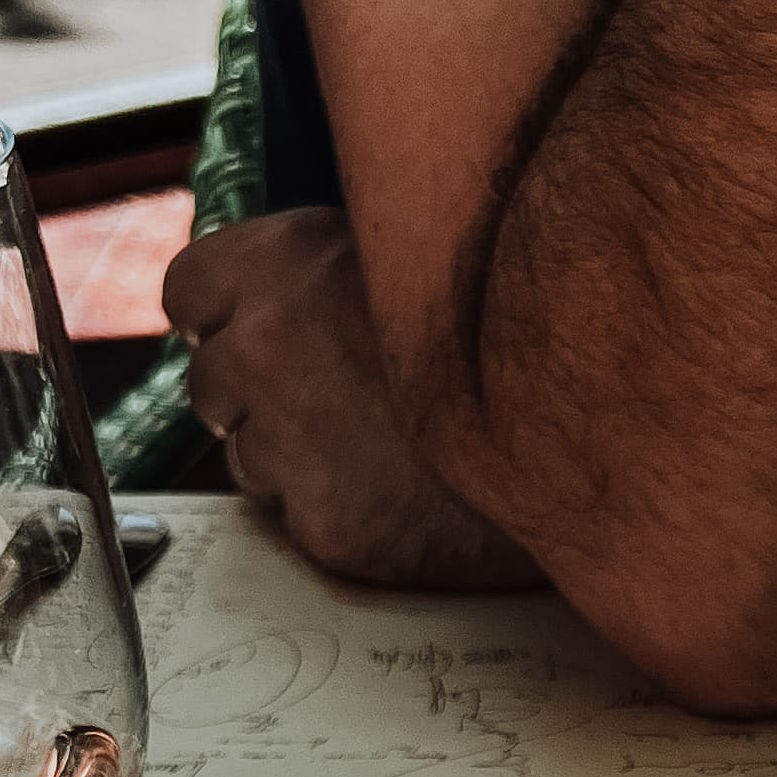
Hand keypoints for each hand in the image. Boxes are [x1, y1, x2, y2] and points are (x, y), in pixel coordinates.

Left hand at [164, 208, 542, 592]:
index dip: (226, 318)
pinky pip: (299, 520)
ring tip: (385, 449)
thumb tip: (278, 286)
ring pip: (248, 460)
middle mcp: (268, 343)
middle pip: (209, 384)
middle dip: (258, 398)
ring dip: (296, 460)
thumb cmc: (509, 331)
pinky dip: (339, 513)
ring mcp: (291, 440)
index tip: (259, 335)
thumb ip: (330, 267)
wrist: (588, 426)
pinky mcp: (324, 522)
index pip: (187, 292)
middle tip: (340, 404)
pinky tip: (402, 494)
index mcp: (285, 262)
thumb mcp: (412, 254)